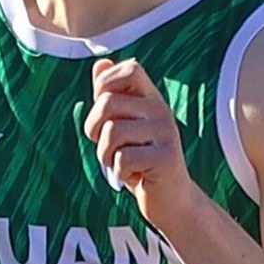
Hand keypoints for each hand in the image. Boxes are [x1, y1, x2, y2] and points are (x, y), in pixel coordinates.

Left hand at [83, 58, 190, 213]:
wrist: (170, 200)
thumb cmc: (140, 162)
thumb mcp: (122, 127)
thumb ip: (111, 97)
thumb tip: (101, 63)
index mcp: (151, 99)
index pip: (130, 68)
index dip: (105, 85)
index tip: (103, 113)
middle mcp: (161, 110)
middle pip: (107, 103)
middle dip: (94, 130)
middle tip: (108, 148)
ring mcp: (167, 133)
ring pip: (111, 132)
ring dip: (105, 156)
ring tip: (121, 164)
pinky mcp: (167, 158)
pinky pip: (123, 159)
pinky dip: (120, 173)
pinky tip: (136, 176)